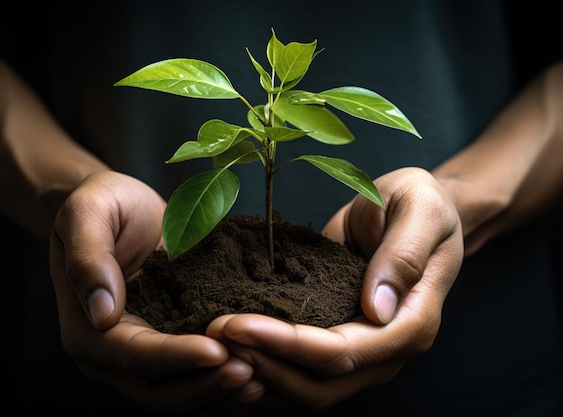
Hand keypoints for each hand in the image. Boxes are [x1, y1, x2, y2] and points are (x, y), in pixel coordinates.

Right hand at [49, 171, 262, 414]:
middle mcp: (109, 354)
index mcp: (86, 327)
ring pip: (177, 396)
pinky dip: (221, 387)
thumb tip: (101, 314)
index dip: (175, 357)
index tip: (217, 351)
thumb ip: (88, 258)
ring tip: (260, 382)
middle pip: (157, 390)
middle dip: (204, 384)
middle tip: (250, 371)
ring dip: (217, 394)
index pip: (133, 354)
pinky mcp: (167, 350)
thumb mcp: (88, 212)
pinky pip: (192, 381)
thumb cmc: (105, 203)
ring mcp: (139, 358)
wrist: (123, 208)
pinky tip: (256, 379)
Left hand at [206, 167, 462, 411]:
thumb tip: (378, 308)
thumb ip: (403, 255)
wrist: (418, 214)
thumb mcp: (421, 212)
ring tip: (216, 344)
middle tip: (215, 334)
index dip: (289, 344)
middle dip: (265, 362)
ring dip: (261, 373)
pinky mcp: (340, 343)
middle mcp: (387, 350)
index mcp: (413, 323)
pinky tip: (235, 350)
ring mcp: (364, 353)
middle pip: (321, 383)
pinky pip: (302, 372)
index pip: (346, 351)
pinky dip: (268, 368)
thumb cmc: (423, 206)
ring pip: (309, 389)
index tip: (239, 325)